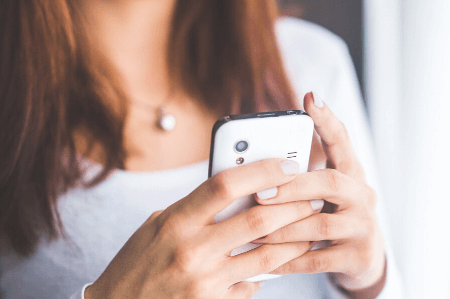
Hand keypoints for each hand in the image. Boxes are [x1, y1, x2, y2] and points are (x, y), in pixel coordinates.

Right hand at [85, 158, 320, 298]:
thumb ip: (195, 208)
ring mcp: (204, 281)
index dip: (261, 170)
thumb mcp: (158, 225)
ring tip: (309, 228)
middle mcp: (191, 249)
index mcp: (176, 221)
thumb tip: (239, 188)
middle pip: (257, 219)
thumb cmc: (138, 262)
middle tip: (310, 196)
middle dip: (292, 205)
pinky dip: (267, 272)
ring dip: (294, 240)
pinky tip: (277, 261)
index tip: (286, 164)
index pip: (225, 184)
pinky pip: (252, 284)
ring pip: (267, 255)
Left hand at [250, 92, 386, 292]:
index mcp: (351, 174)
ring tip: (254, 230)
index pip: (342, 141)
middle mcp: (363, 195)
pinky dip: (289, 260)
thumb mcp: (323, 194)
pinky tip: (267, 262)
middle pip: (330, 182)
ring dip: (284, 228)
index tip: (310, 98)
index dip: (327, 120)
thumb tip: (254, 162)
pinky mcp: (359, 257)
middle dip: (292, 187)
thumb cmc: (332, 217)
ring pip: (321, 224)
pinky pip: (318, 259)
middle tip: (260, 193)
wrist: (364, 261)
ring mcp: (363, 226)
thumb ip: (300, 177)